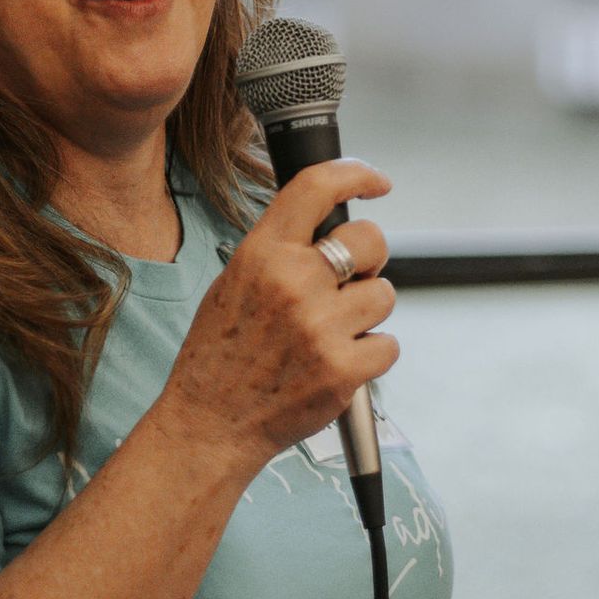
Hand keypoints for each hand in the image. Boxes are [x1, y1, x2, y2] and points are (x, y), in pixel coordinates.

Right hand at [161, 158, 397, 468]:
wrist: (210, 424)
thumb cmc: (220, 357)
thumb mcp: (233, 284)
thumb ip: (280, 253)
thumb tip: (330, 234)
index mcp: (262, 254)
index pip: (316, 188)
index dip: (355, 174)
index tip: (375, 182)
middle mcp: (293, 282)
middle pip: (370, 240)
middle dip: (370, 260)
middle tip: (348, 284)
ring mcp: (320, 326)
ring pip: (384, 295)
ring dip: (367, 314)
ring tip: (331, 334)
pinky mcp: (343, 369)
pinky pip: (388, 345)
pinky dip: (371, 356)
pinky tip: (338, 363)